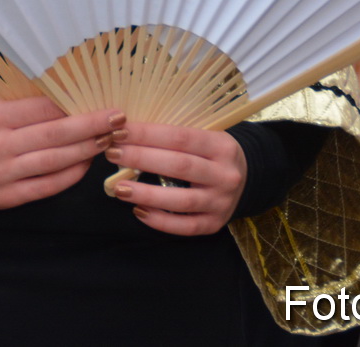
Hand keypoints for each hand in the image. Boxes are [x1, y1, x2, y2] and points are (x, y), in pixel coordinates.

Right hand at [0, 96, 119, 210]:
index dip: (74, 103)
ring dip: (87, 150)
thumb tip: (65, 91)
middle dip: (91, 126)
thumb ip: (20, 101)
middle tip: (118, 119)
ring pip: (55, 160)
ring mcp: (3, 174)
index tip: (101, 98)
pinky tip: (86, 163)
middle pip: (55, 134)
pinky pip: (47, 185)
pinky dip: (70, 174)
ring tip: (109, 139)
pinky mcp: (7, 197)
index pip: (43, 108)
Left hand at [105, 122, 247, 235]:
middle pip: (179, 166)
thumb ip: (174, 136)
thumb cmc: (212, 152)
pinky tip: (138, 212)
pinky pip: (185, 226)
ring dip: (146, 194)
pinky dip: (160, 221)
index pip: (180, 137)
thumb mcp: (205, 136)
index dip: (147, 134)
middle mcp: (225, 174)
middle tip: (112, 154)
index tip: (119, 132)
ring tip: (119, 189)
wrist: (248, 177)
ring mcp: (221, 202)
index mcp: (221, 146)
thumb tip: (129, 132)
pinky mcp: (215, 224)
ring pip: (181, 200)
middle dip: (141, 159)